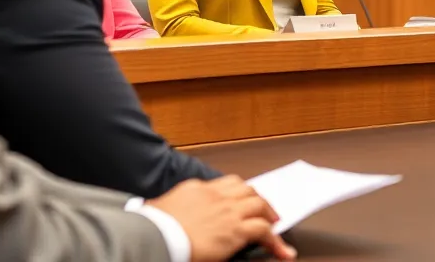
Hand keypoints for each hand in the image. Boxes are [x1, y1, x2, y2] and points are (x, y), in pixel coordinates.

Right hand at [149, 176, 296, 261]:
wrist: (157, 236)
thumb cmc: (153, 227)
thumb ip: (170, 208)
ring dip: (269, 213)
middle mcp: (215, 196)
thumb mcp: (158, 209)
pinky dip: (276, 241)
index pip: (224, 184)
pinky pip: (264, 231)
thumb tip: (160, 212)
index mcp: (196, 188)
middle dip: (256, 198)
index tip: (240, 199)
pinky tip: (281, 250)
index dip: (236, 192)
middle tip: (263, 209)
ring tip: (274, 224)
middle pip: (245, 189)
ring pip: (259, 204)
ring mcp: (228, 211)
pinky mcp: (236, 230)